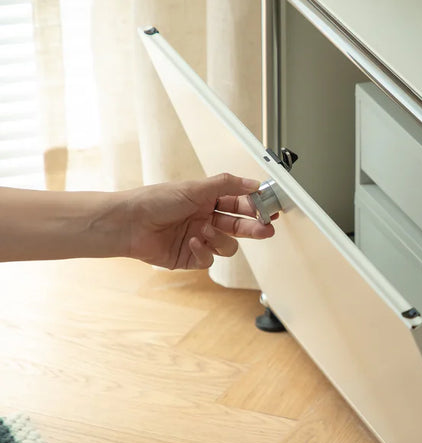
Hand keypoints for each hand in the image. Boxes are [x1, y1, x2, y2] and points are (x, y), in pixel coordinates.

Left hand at [123, 173, 275, 269]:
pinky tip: (192, 241)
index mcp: (207, 200)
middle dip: (253, 227)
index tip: (270, 208)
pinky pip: (209, 259)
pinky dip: (203, 250)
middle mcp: (205, 219)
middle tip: (265, 228)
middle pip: (239, 226)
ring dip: (220, 239)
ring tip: (206, 231)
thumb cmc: (155, 201)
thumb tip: (253, 183)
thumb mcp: (195, 188)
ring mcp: (199, 239)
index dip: (256, 207)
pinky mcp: (190, 257)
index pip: (239, 203)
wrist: (130, 223)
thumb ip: (227, 185)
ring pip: (227, 245)